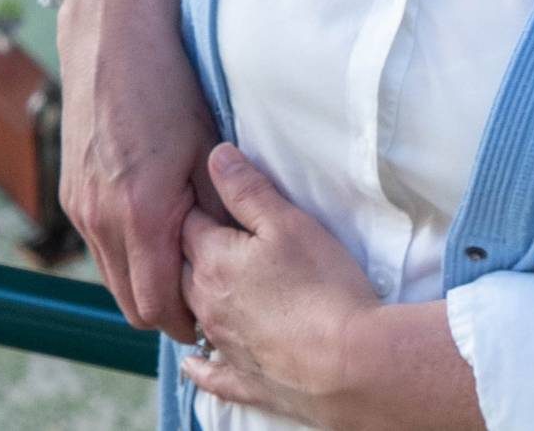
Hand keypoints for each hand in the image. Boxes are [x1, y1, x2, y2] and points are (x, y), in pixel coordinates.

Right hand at [57, 0, 218, 343]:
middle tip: (205, 293)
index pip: (159, 306)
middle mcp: (100, 218)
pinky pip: (99, 245)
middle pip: (132, 305)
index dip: (190, 320)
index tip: (218, 312)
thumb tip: (239, 260)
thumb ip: (220, 212)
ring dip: (144, 281)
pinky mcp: (70, 192)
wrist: (113, 35)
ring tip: (183, 258)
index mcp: (141, 213)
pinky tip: (155, 226)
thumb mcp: (209, 150)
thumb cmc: (171, 86)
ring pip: (113, 277)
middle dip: (168, 309)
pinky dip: (125, 252)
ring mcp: (79, 206)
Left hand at [179, 144, 381, 426]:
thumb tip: (214, 155)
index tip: (200, 196)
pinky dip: (200, 367)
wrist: (349, 363)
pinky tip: (195, 366)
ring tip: (200, 285)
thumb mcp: (288, 223)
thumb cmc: (322, 285)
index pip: (187, 224)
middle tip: (205, 236)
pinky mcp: (245, 379)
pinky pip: (211, 373)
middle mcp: (207, 304)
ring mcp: (224, 344)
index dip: (195, 207)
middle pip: (184, 269)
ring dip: (192, 298)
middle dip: (189, 250)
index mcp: (213, 261)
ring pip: (193, 315)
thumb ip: (247, 188)